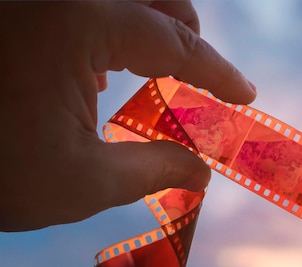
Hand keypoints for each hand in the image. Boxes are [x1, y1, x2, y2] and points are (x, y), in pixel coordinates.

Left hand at [0, 1, 255, 230]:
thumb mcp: (82, 181)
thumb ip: (156, 169)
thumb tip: (204, 174)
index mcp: (76, 21)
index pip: (174, 42)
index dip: (218, 72)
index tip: (245, 95)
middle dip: (186, 33)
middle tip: (199, 79)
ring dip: (148, 27)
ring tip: (153, 76)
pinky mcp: (22, 12)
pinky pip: (84, 8)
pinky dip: (108, 30)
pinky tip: (98, 71)